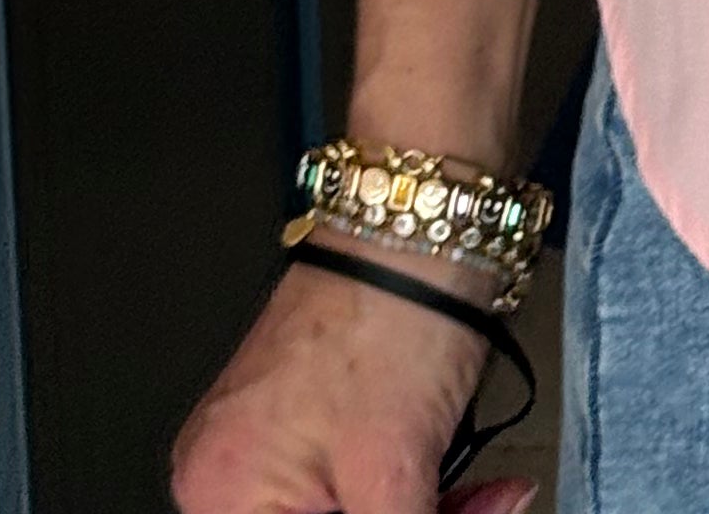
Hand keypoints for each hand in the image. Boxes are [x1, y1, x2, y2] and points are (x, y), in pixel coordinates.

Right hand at [169, 252, 534, 513]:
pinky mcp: (306, 420)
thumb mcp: (395, 477)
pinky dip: (411, 494)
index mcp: (220, 494)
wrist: (425, 223)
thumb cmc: (394, 319)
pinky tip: (469, 486)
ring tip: (489, 498)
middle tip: (477, 513)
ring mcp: (265, 443)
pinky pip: (350, 488)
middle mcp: (224, 472)